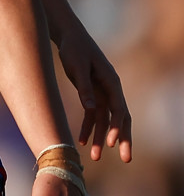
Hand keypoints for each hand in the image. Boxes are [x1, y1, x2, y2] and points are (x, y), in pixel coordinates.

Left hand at [57, 23, 131, 162]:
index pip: (118, 108)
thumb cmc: (74, 48)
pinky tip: (81, 141)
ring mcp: (101, 93)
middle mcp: (110, 89)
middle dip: (122, 138)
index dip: (116, 126)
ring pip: (105, 120)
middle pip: (120, 117)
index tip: (111, 142)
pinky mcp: (91, 94)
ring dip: (100, 138)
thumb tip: (91, 108)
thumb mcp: (78, 66)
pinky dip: (87, 127)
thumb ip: (84, 87)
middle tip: (127, 158)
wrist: (69, 37)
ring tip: (94, 157)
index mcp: (111, 81)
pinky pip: (92, 115)